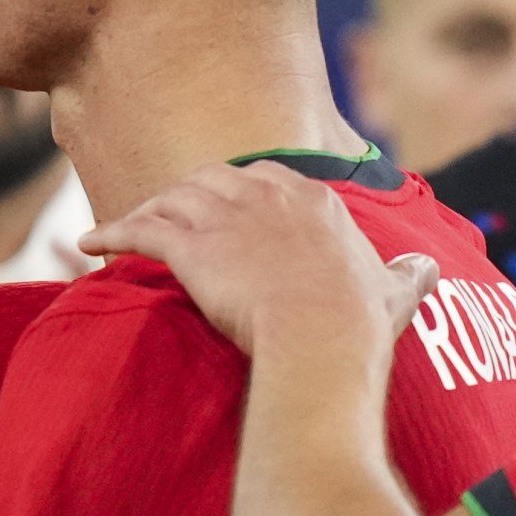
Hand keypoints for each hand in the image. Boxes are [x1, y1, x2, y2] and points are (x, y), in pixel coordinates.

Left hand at [77, 162, 438, 359]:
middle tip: (167, 214)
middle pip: (211, 179)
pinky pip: (139, 230)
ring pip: (172, 199)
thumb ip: (408, 274)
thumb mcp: (395, 290)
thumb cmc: (359, 324)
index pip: (266, 177)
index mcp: (313, 200)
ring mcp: (226, 217)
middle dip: (185, 194)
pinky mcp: (191, 244)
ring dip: (145, 212)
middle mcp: (267, 196)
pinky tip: (86, 244)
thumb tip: (428, 268)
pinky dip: (110, 233)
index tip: (224, 207)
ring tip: (124, 228)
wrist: (322, 338)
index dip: (238, 191)